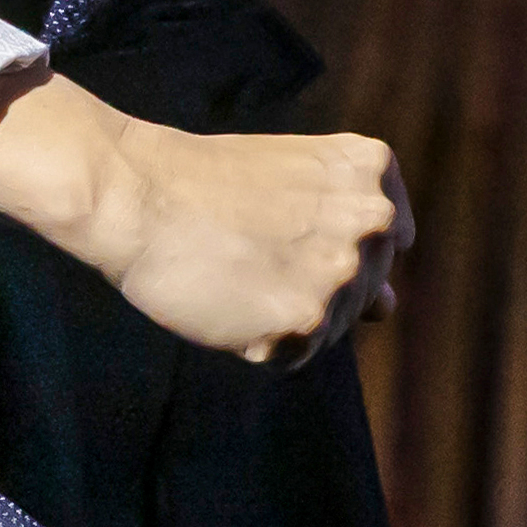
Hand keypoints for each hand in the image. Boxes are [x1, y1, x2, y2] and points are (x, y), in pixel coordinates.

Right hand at [0, 76, 407, 366]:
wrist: (137, 194)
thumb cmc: (205, 186)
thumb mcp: (296, 185)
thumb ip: (351, 235)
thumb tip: (390, 309)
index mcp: (373, 171)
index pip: (387, 243)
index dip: (327, 243)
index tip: (283, 228)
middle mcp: (373, 218)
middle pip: (363, 290)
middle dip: (311, 284)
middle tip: (250, 251)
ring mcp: (344, 270)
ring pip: (330, 328)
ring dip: (284, 315)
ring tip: (236, 272)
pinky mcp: (308, 318)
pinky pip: (293, 355)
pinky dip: (259, 341)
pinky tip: (228, 301)